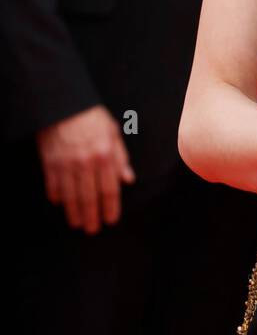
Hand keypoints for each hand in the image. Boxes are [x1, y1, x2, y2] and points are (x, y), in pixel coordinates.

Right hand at [36, 105, 135, 233]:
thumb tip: (128, 179)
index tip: (111, 220)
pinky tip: (60, 204)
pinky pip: (54, 186)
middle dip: (92, 216)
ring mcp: (67, 164)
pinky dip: (57, 197)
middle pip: (90, 197)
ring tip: (77, 224)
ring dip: (75, 213)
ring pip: (71, 196)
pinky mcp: (50, 163)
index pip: (109, 189)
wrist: (64, 104)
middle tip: (93, 230)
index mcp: (105, 154)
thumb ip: (121, 157)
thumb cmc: (91, 117)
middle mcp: (87, 162)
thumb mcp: (113, 132)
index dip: (111, 208)